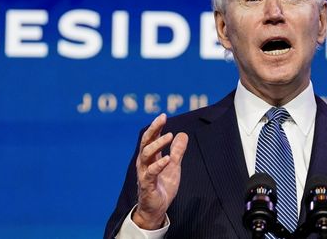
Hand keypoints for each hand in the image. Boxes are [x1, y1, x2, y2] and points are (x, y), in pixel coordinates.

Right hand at [132, 113, 188, 229]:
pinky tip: (168, 159)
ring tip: (169, 136)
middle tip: (162, 119)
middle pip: (145, 142)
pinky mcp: (147, 185)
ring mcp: (144, 173)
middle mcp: (144, 163)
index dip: (156, 127)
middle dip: (153, 129)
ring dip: (157, 144)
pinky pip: (151, 173)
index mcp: (150, 157)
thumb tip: (182, 134)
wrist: (156, 209)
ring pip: (146, 154)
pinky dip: (159, 165)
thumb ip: (177, 151)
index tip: (163, 116)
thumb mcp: (173, 166)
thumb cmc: (162, 186)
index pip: (150, 138)